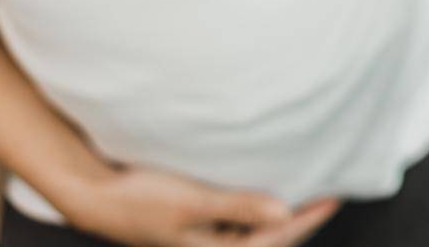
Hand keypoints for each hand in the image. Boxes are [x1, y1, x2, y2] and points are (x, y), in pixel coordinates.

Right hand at [60, 162, 339, 246]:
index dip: (307, 218)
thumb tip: (283, 213)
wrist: (94, 196)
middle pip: (269, 237)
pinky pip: (239, 217)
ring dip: (279, 212)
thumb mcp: (194, 201)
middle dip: (301, 218)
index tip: (334, 197)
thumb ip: (238, 206)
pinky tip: (267, 188)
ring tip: (308, 189)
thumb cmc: (140, 198)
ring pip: (256, 228)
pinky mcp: (196, 222)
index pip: (275, 238)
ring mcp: (204, 236)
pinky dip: (258, 205)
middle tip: (332, 192)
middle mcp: (212, 246)